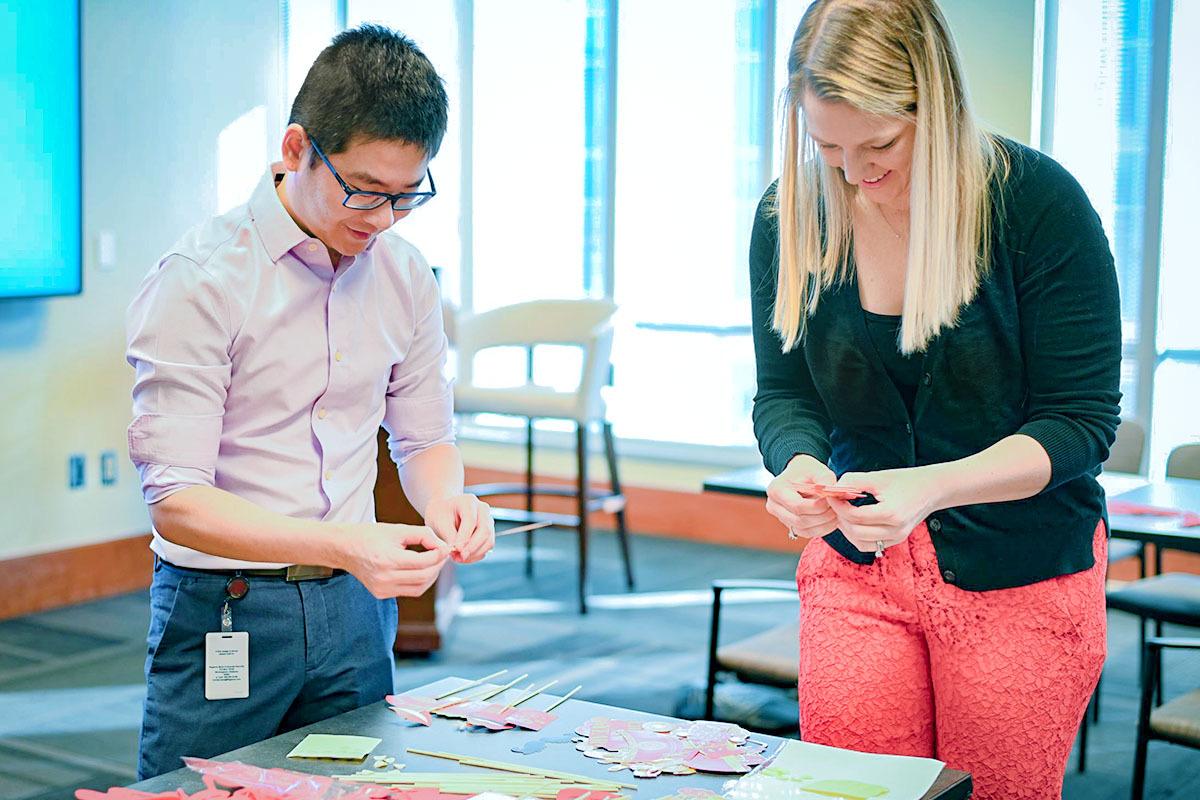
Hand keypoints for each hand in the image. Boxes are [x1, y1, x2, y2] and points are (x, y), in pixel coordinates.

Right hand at [339, 523, 450, 598]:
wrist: (344, 548)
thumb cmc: (371, 535)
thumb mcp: (398, 529)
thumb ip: (423, 535)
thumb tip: (442, 546)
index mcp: (388, 560)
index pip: (424, 562)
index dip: (439, 554)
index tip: (446, 547)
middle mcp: (385, 578)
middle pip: (424, 576)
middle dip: (438, 565)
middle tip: (443, 554)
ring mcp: (382, 589)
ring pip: (419, 588)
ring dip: (431, 575)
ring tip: (434, 561)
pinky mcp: (381, 594)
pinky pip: (409, 591)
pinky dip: (419, 582)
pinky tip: (421, 569)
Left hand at [423, 494, 494, 562]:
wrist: (443, 511)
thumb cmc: (440, 514)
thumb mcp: (439, 523)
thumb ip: (450, 537)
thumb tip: (459, 552)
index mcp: (469, 501)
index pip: (471, 521)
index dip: (465, 537)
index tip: (456, 550)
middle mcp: (483, 509)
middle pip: (485, 530)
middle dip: (472, 547)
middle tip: (459, 558)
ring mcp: (488, 520)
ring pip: (489, 541)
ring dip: (474, 553)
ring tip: (458, 558)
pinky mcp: (489, 532)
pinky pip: (487, 546)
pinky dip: (476, 555)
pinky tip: (463, 557)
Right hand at [765, 455, 838, 542]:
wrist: (798, 473)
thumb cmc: (807, 470)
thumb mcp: (817, 469)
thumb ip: (826, 480)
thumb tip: (834, 495)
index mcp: (776, 490)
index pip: (798, 506)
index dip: (818, 507)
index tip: (832, 501)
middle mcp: (773, 506)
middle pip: (800, 521)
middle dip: (822, 517)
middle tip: (837, 509)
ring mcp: (780, 517)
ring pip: (803, 530)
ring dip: (823, 525)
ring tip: (835, 514)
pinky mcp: (788, 524)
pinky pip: (805, 532)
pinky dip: (821, 529)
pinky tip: (830, 520)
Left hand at [828, 466, 944, 552]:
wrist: (932, 489)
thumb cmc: (906, 480)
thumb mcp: (879, 477)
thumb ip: (854, 481)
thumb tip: (833, 487)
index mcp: (892, 513)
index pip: (855, 516)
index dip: (838, 506)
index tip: (831, 495)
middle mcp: (896, 530)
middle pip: (856, 532)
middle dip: (840, 518)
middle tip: (835, 503)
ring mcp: (897, 538)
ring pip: (860, 543)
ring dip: (847, 530)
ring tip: (843, 512)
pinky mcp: (896, 540)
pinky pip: (869, 545)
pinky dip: (857, 536)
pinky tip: (854, 521)